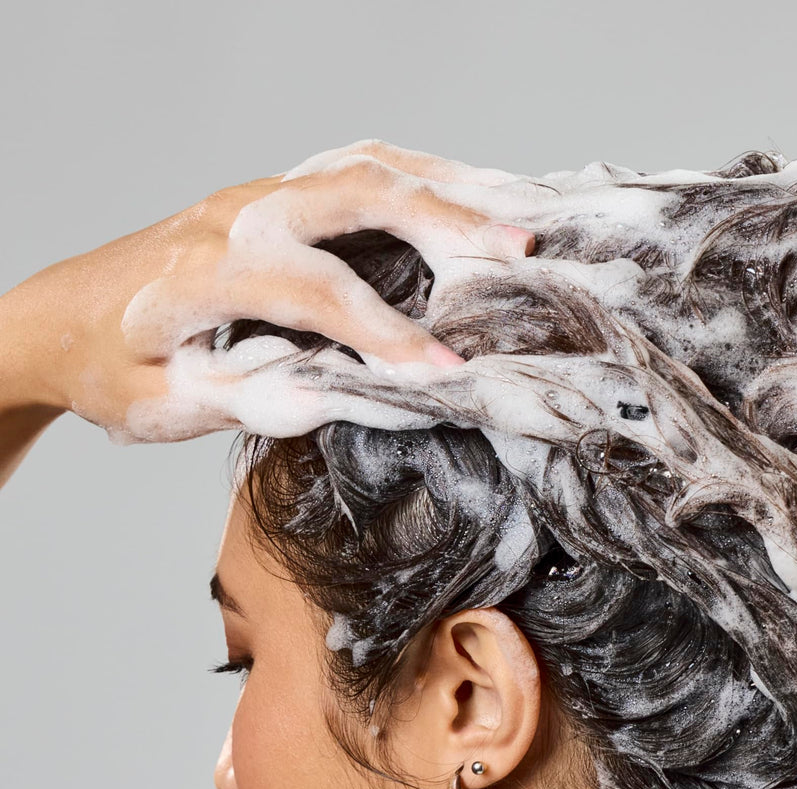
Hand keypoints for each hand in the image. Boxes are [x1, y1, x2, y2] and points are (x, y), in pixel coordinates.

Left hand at [0, 140, 534, 442]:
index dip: (384, 334)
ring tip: (522, 210)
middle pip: (356, 191)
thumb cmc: (113, 368)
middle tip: (520, 253)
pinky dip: (426, 175)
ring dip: (449, 184)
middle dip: (445, 220)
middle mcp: (237, 215)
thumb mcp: (162, 405)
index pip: (313, 292)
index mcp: (206, 273)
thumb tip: (328, 400)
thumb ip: (243, 399)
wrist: (63, 317)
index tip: (447, 375)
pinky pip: (360, 167)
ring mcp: (259, 194)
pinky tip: (472, 195)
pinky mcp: (277, 195)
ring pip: (367, 164)